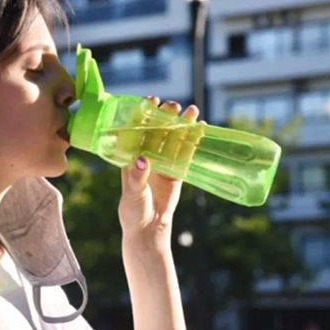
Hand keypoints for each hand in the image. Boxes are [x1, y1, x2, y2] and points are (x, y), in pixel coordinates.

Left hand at [118, 97, 200, 254]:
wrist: (148, 229)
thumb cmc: (133, 211)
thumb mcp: (132, 194)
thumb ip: (136, 177)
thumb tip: (142, 159)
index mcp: (130, 156)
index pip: (135, 129)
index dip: (141, 113)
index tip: (150, 100)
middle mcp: (146, 155)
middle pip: (156, 130)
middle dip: (164, 116)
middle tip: (173, 105)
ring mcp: (162, 162)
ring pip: (172, 139)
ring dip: (181, 125)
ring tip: (192, 111)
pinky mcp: (176, 171)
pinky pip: (185, 153)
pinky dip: (192, 141)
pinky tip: (200, 128)